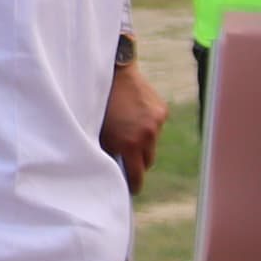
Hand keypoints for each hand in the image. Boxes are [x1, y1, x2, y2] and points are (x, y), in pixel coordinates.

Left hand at [103, 52, 169, 193]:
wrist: (112, 71)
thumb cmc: (98, 103)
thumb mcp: (98, 132)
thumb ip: (108, 152)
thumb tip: (113, 168)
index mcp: (130, 144)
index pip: (137, 176)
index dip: (133, 185)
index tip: (130, 189)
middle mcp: (147, 135)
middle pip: (147, 161)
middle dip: (138, 161)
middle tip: (126, 156)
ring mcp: (157, 123)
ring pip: (152, 143)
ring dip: (143, 142)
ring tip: (127, 129)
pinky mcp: (162, 111)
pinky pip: (156, 127)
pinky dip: (147, 125)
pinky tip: (134, 114)